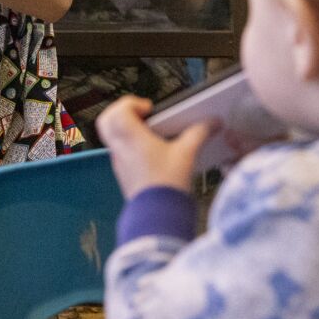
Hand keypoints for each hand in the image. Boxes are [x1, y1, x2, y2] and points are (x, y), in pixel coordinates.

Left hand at [96, 96, 212, 196]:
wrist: (158, 215)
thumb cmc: (167, 185)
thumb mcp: (187, 153)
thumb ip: (199, 133)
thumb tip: (212, 123)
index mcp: (131, 138)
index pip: (118, 110)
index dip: (132, 103)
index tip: (149, 109)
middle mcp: (121, 148)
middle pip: (106, 121)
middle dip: (122, 112)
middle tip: (140, 114)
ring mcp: (119, 162)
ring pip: (111, 137)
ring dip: (126, 128)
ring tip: (148, 132)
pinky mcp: (124, 174)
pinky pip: (119, 151)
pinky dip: (129, 145)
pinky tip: (150, 152)